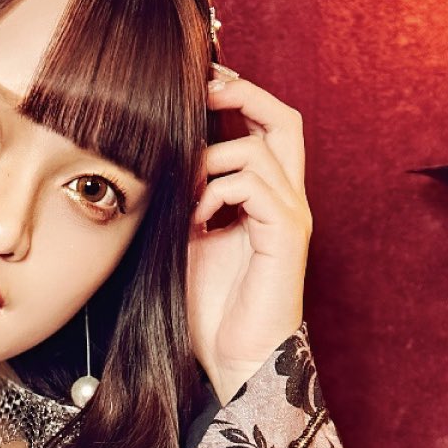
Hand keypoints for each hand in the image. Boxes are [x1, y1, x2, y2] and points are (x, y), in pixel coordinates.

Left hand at [186, 70, 312, 403]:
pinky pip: (254, 187)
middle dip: (242, 95)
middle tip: (204, 89)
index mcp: (266, 198)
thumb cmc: (212, 309)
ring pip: (258, 150)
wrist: (235, 361)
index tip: (199, 87)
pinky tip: (197, 223)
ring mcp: (291, 216)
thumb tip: (156, 159)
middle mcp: (287, 200)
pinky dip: (217, 194)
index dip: (238, 98)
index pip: (265, 128)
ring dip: (210, 164)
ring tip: (184, 201)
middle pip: (284, 119)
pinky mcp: (286, 237)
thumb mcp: (186, 239)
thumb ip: (183, 198)